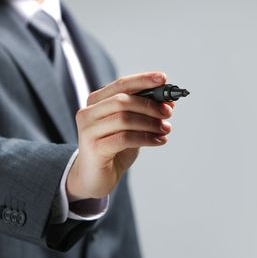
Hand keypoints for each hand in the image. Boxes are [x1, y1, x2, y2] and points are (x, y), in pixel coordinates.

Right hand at [66, 72, 174, 200]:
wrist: (94, 179)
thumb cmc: (113, 150)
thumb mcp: (131, 128)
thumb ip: (145, 114)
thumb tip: (169, 103)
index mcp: (96, 102)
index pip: (121, 84)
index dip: (142, 80)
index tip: (163, 79)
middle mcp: (88, 113)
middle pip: (122, 100)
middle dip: (149, 104)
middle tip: (168, 112)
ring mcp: (88, 130)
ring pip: (124, 119)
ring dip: (150, 123)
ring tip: (165, 129)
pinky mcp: (93, 148)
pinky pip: (125, 138)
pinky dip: (146, 138)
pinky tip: (159, 141)